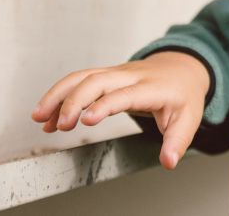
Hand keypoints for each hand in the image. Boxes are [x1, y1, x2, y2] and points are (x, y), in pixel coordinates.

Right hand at [30, 51, 209, 169]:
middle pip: (97, 80)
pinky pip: (79, 80)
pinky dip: (60, 95)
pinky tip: (48, 116)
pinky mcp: (107, 75)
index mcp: (152, 88)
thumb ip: (177, 141)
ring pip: (83, 76)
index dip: (104, 105)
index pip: (124, 94)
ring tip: (39, 118)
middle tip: (60, 125)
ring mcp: (117, 73)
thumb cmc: (183, 95)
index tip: (86, 120)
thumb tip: (168, 162)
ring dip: (58, 94)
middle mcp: (131, 76)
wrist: (183, 67)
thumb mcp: (189, 119)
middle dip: (74, 100)